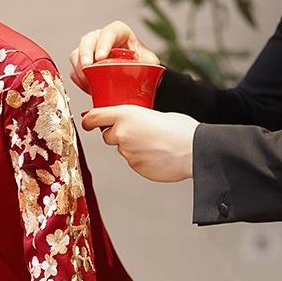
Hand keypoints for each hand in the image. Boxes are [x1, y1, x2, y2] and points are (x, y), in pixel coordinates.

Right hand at [69, 21, 159, 93]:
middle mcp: (103, 39)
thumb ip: (147, 65)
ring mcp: (91, 51)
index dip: (103, 42)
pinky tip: (88, 87)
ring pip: (77, 54)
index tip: (100, 57)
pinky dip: (78, 79)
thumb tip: (143, 74)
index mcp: (121, 33)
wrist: (139, 77)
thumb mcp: (150, 64)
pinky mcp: (84, 64)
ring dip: (79, 69)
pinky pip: (74, 69)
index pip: (110, 32)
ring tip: (88, 82)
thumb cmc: (145, 67)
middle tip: (87, 68)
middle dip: (85, 54)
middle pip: (88, 40)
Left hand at [80, 105, 197, 182]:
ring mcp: (127, 153)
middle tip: (140, 133)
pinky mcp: (134, 167)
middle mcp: (121, 134)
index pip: (95, 117)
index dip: (89, 120)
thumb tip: (130, 123)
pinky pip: (134, 161)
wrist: (194, 150)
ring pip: (123, 149)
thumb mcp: (155, 113)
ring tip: (155, 144)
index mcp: (126, 115)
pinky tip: (158, 154)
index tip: (87, 122)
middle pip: (108, 135)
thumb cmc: (180, 129)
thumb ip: (136, 117)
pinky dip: (142, 158)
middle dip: (119, 134)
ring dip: (133, 147)